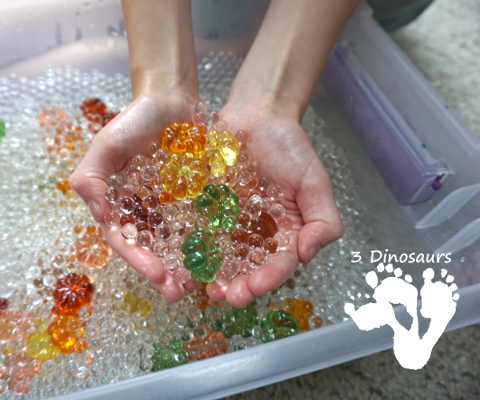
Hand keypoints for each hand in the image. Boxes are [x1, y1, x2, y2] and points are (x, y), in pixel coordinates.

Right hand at [70, 90, 198, 301]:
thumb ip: (91, 177)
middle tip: (178, 292)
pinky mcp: (193, 200)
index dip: (138, 260)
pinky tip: (218, 258)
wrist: (171, 100)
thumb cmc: (135, 120)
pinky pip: (199, 225)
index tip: (156, 275)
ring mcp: (168, 208)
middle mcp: (143, 212)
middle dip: (162, 274)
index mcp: (118, 205)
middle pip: (150, 250)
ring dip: (184, 267)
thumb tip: (99, 216)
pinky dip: (205, 243)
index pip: (125, 240)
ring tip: (199, 286)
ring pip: (175, 245)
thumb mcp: (106, 144)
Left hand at [206, 103, 343, 306]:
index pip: (279, 264)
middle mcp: (256, 235)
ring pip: (220, 257)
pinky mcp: (205, 210)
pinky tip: (182, 258)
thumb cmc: (289, 148)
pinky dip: (191, 247)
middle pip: (247, 268)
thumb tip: (309, 254)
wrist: (256, 116)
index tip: (254, 286)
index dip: (268, 279)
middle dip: (237, 286)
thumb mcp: (314, 182)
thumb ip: (323, 221)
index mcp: (285, 234)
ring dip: (211, 275)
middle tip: (224, 296)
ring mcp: (229, 224)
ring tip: (202, 286)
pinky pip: (197, 232)